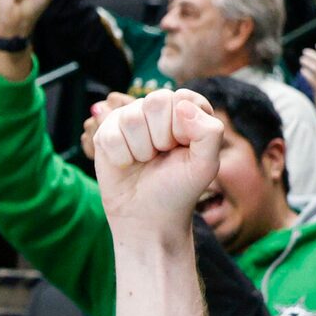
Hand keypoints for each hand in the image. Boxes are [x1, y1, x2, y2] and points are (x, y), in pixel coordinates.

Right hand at [90, 89, 228, 238]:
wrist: (149, 217)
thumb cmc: (179, 188)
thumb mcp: (206, 165)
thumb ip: (209, 132)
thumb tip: (181, 106)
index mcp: (185, 111)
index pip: (184, 98)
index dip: (184, 128)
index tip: (184, 149)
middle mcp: (157, 110)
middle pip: (156, 101)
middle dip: (162, 137)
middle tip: (162, 155)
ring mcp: (129, 119)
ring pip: (131, 118)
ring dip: (141, 149)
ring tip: (145, 161)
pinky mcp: (106, 133)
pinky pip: (110, 135)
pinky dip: (122, 158)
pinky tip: (127, 165)